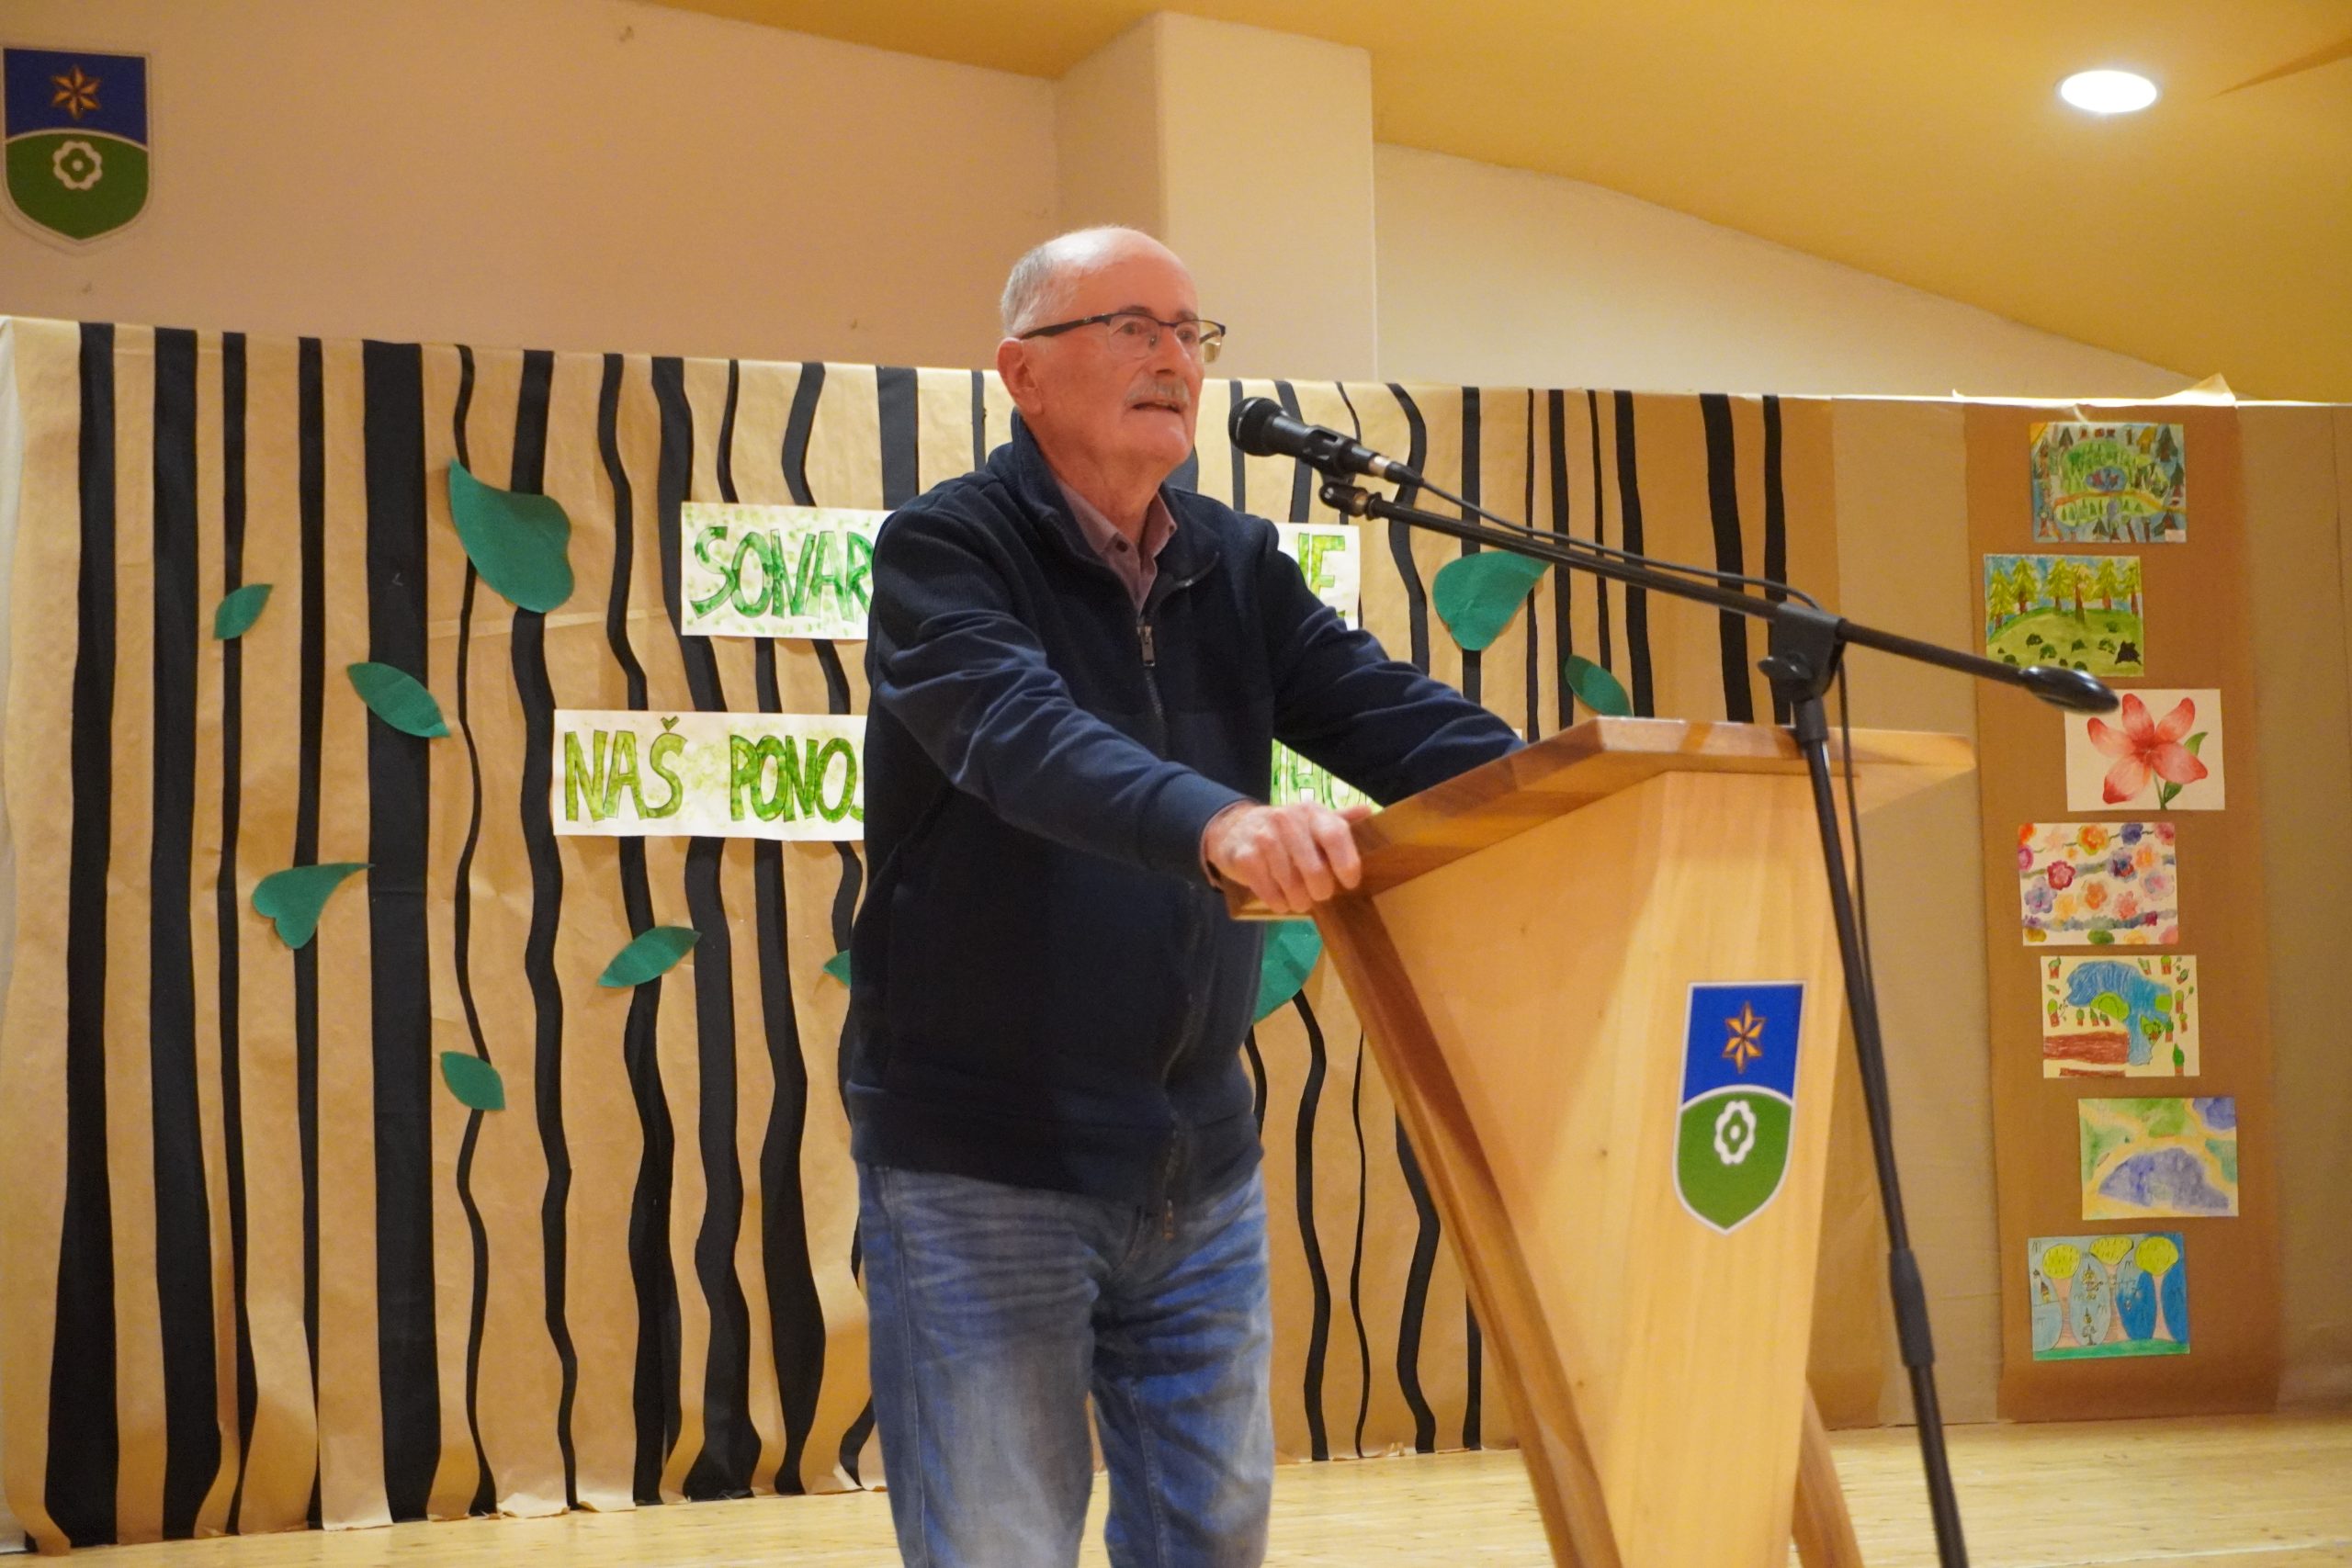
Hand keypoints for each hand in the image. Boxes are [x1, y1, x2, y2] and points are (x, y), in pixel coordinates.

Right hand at [1202, 802, 1374, 913]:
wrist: (1234, 828)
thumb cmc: (1285, 831)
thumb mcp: (1312, 820)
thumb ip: (1338, 819)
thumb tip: (1368, 811)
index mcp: (1311, 812)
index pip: (1335, 835)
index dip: (1347, 863)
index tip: (1349, 882)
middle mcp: (1287, 820)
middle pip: (1315, 870)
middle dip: (1321, 891)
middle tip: (1320, 895)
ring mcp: (1264, 838)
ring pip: (1292, 885)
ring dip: (1299, 901)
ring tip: (1299, 901)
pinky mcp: (1245, 857)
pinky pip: (1269, 892)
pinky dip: (1278, 903)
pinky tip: (1280, 900)